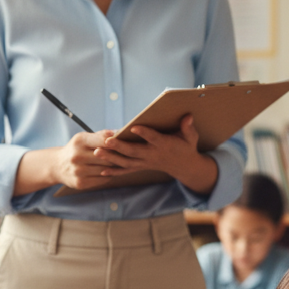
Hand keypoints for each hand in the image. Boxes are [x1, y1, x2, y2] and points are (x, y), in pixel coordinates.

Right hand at [13, 131, 116, 194]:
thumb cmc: (76, 149)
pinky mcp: (80, 183)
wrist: (57, 166)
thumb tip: (121, 132)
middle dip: (118, 155)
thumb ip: (101, 135)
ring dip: (115, 167)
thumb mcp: (84, 138)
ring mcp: (78, 171)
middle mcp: (77, 156)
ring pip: (106, 169)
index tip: (125, 142)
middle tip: (129, 154)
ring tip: (123, 163)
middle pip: (107, 156)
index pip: (104, 140)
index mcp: (79, 141)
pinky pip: (102, 179)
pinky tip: (112, 172)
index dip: (116, 141)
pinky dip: (109, 175)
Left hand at [94, 116, 217, 194]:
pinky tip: (101, 171)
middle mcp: (152, 155)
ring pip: (126, 162)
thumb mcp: (191, 137)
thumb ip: (188, 128)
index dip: (144, 133)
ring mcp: (145, 163)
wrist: (184, 166)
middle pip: (134, 151)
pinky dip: (114, 172)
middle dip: (119, 147)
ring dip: (111, 158)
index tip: (133, 127)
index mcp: (164, 144)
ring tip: (97, 152)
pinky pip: (126, 171)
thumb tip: (188, 116)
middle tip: (106, 141)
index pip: (153, 138)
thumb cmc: (186, 147)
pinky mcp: (141, 167)